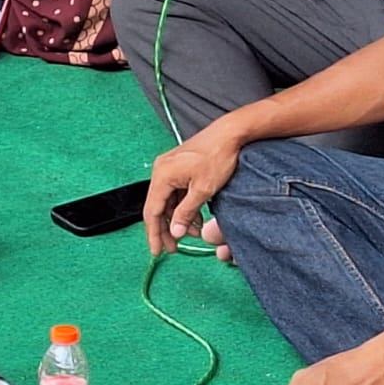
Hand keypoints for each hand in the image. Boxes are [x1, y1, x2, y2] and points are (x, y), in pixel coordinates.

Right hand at [143, 122, 244, 255]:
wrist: (231, 133)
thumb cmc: (218, 155)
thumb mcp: (203, 190)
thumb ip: (186, 213)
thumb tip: (175, 232)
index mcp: (163, 175)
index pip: (152, 211)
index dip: (154, 234)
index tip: (157, 251)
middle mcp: (162, 171)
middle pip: (158, 207)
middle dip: (166, 229)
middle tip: (174, 248)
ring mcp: (170, 168)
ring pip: (169, 201)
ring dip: (178, 219)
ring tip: (192, 233)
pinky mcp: (179, 168)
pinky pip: (176, 193)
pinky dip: (184, 207)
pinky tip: (196, 219)